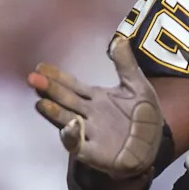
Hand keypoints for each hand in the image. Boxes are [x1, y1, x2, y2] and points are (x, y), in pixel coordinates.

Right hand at [27, 36, 163, 179]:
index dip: (57, 76)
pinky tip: (71, 124)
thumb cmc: (144, 115)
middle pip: (64, 100)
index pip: (72, 85)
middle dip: (49, 89)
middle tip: (33, 78)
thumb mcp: (138, 86)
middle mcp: (87, 114)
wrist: (155, 144)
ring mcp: (89, 132)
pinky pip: (78, 144)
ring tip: (42, 102)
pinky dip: (72, 135)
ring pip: (66, 120)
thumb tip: (119, 38)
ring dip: (54, 111)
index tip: (41, 66)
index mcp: (95, 98)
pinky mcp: (93, 151)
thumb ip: (126, 64)